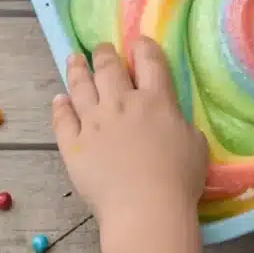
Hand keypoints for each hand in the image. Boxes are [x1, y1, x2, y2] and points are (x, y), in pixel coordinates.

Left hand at [52, 37, 207, 225]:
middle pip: (109, 68)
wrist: (146, 209)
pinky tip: (58, 100)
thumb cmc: (179, 179)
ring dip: (77, 70)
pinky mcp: (74, 145)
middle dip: (104, 54)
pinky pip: (62, 119)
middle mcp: (121, 103)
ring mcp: (93, 123)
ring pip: (81, 87)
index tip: (138, 43)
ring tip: (74, 59)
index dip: (143, 47)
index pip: (149, 61)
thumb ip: (179, 123)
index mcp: (156, 100)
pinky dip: (60, 106)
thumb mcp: (195, 144)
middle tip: (101, 49)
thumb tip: (170, 119)